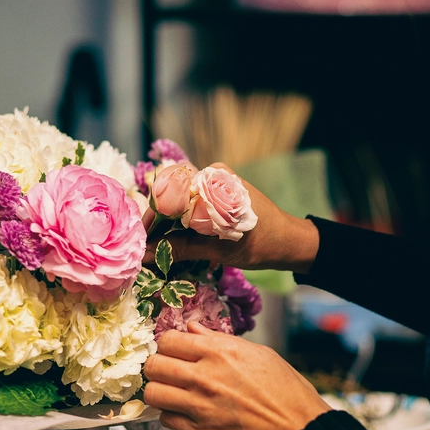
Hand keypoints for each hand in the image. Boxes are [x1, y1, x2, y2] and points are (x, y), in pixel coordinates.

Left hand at [142, 321, 332, 429]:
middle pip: (153, 366)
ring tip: (173, 394)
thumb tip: (193, 328)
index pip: (168, 341)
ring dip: (160, 392)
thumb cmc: (287, 391)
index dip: (168, 346)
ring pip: (153, 394)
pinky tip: (187, 414)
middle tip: (169, 373)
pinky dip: (172, 415)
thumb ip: (220, 340)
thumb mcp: (259, 354)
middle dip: (158, 367)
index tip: (175, 352)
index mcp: (220, 353)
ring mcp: (199, 408)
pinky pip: (167, 420)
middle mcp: (204, 378)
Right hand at [143, 163, 319, 273]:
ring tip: (155, 246)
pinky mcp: (215, 192)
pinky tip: (171, 239)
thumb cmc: (261, 244)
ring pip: (177, 199)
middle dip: (155, 222)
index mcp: (214, 181)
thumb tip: (145, 255)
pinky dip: (178, 221)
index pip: (169, 193)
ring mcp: (214, 181)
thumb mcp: (220, 250)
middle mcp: (212, 174)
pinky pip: (188, 203)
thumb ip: (181, 249)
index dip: (151, 218)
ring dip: (165, 223)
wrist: (289, 241)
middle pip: (170, 194)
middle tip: (144, 248)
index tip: (140, 241)